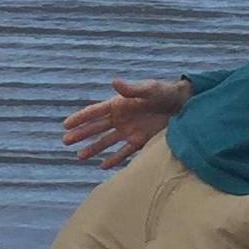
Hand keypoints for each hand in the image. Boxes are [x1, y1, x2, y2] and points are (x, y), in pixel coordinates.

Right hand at [61, 76, 189, 167]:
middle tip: (65, 141)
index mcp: (119, 104)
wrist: (184, 105)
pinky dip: (113, 159)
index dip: (80, 118)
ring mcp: (129, 130)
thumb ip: (131, 89)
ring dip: (93, 148)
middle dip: (81, 134)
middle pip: (96, 128)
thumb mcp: (149, 89)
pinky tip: (102, 166)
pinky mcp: (140, 141)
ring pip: (106, 142)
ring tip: (79, 157)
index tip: (65, 124)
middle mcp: (121, 118)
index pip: (95, 111)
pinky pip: (123, 152)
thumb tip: (114, 82)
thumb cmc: (165, 93)